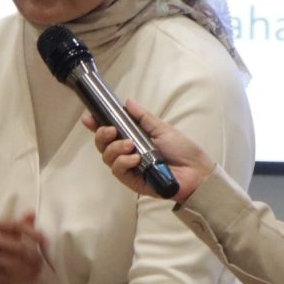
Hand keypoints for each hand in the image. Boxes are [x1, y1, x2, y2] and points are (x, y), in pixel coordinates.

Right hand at [0, 213, 48, 283]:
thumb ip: (17, 224)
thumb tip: (32, 214)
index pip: (16, 227)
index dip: (32, 233)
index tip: (46, 240)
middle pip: (18, 248)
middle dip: (33, 256)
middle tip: (41, 262)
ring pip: (14, 265)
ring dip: (29, 270)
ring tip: (38, 273)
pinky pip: (6, 278)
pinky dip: (20, 280)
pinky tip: (29, 281)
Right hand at [89, 100, 211, 203]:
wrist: (195, 172)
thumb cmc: (182, 150)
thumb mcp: (161, 128)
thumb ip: (143, 117)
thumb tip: (127, 102)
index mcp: (133, 139)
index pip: (109, 132)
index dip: (96, 125)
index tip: (89, 117)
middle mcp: (127, 153)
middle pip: (103, 145)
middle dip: (101, 135)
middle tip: (111, 130)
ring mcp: (128, 168)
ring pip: (107, 158)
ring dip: (115, 149)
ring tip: (130, 145)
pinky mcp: (132, 181)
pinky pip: (118, 171)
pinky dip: (123, 162)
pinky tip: (134, 158)